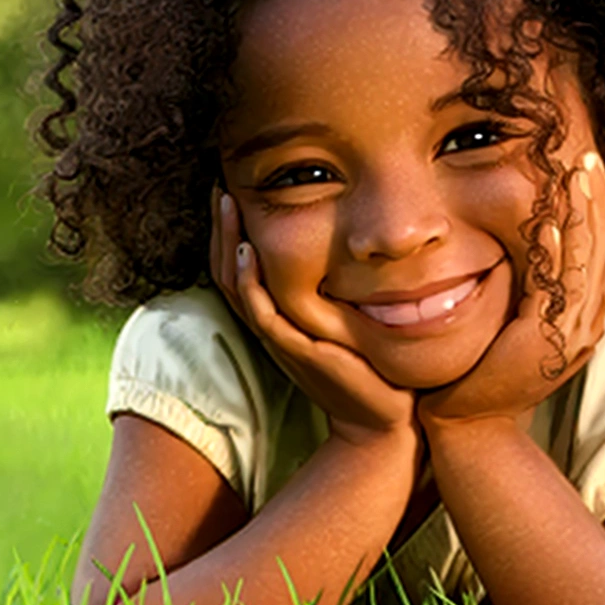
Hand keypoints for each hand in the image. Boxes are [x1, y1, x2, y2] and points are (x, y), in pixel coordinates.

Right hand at [210, 188, 417, 446]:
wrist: (384, 418)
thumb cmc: (370, 366)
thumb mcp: (347, 315)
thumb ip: (339, 285)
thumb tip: (353, 241)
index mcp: (278, 317)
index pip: (238, 268)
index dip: (228, 232)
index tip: (231, 192)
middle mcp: (272, 326)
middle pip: (227, 271)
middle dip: (221, 227)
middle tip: (220, 186)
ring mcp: (280, 339)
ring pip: (236, 285)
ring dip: (228, 242)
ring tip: (226, 203)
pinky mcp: (295, 351)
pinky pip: (261, 313)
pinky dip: (249, 282)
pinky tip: (248, 251)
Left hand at [418, 152, 604, 427]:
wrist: (468, 421)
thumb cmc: (483, 367)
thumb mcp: (512, 317)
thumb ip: (526, 283)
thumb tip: (532, 242)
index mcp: (581, 315)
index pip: (597, 251)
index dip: (597, 208)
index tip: (591, 169)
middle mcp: (585, 323)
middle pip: (599, 250)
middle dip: (595, 202)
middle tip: (590, 158)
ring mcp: (570, 336)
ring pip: (584, 265)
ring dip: (580, 217)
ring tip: (576, 176)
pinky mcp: (545, 345)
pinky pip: (553, 292)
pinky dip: (552, 257)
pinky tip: (547, 226)